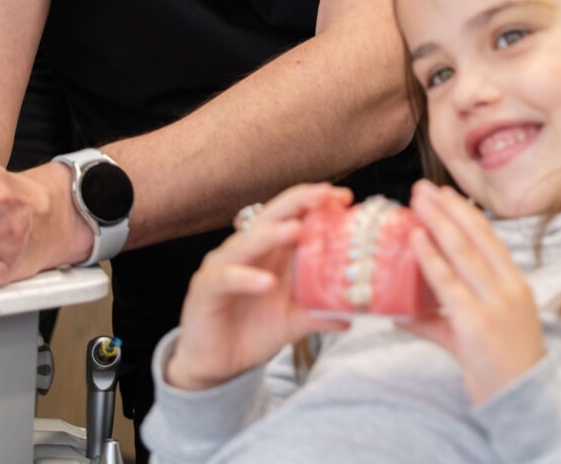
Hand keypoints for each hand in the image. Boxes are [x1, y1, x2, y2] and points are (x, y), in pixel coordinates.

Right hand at [166, 183, 353, 391]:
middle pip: (271, 216)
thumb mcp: (294, 320)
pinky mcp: (206, 288)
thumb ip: (319, 312)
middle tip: (325, 196)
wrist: (218, 364)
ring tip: (296, 230)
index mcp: (270, 250)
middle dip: (299, 202)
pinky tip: (267, 282)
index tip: (344, 198)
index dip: (315, 202)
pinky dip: (246, 278)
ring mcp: (224, 265)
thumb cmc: (254, 329)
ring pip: (247, 242)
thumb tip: (353, 313)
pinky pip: (226, 278)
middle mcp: (247, 249)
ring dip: (272, 234)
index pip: (292, 214)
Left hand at [402, 181, 546, 404]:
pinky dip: (430, 259)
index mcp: (515, 284)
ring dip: (435, 222)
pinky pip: (447, 284)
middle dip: (445, 208)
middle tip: (421, 187)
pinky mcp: (475, 323)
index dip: (465, 213)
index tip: (444, 193)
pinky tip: (416, 240)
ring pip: (461, 252)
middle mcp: (508, 287)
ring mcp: (493, 303)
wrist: (524, 401)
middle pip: (474, 236)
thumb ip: (439, 318)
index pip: (489, 237)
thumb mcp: (476, 332)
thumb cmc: (501, 367)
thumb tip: (399, 311)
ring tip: (414, 201)